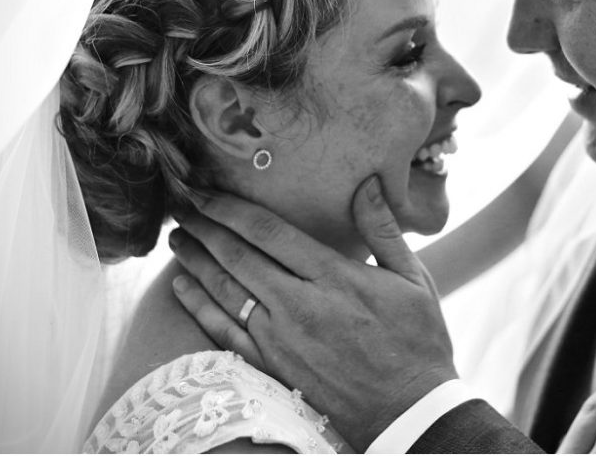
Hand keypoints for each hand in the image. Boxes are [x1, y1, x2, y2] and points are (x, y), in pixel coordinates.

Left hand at [169, 176, 456, 450]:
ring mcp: (282, 339)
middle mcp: (300, 305)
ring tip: (178, 239)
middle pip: (238, 257)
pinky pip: (224, 333)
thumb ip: (383, 229)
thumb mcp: (413, 279)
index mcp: (334, 277)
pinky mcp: (273, 366)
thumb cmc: (418, 341)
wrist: (409, 412)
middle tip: (183, 206)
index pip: (269, 232)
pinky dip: (199, 308)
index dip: (231, 208)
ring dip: (196, 262)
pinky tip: (182, 288)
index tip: (206, 190)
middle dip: (206, 227)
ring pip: (225, 291)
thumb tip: (369, 184)